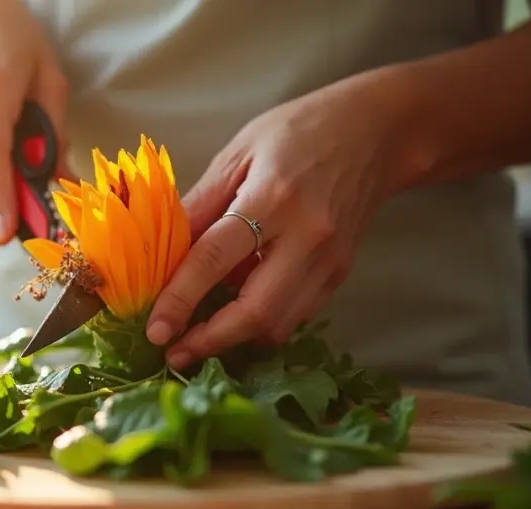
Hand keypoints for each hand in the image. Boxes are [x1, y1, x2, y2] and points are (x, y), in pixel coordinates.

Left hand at [145, 71, 417, 367]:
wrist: (375, 133)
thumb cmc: (299, 132)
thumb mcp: (238, 153)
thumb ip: (200, 204)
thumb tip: (162, 251)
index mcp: (271, 198)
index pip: (214, 259)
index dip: (180, 300)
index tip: (155, 330)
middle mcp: (305, 237)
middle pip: (255, 311)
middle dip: (211, 341)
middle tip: (175, 353)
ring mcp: (328, 260)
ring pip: (279, 325)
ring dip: (236, 341)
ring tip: (200, 340)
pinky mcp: (340, 273)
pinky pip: (297, 315)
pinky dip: (263, 325)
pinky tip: (238, 318)